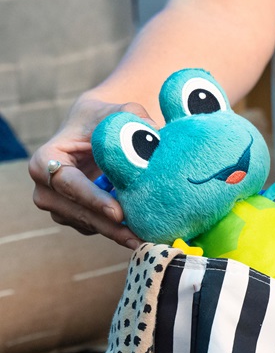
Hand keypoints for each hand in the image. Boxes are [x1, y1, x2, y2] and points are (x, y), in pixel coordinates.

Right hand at [30, 95, 150, 247]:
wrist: (96, 133)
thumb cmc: (103, 120)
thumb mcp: (115, 112)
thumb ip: (131, 117)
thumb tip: (152, 132)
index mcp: (45, 161)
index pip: (69, 184)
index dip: (93, 199)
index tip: (117, 212)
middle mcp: (46, 189)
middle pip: (80, 213)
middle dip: (110, 227)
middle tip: (139, 239)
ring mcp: (60, 208)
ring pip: (91, 226)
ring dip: (118, 233)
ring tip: (146, 240)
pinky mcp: (77, 219)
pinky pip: (99, 230)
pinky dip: (119, 232)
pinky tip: (143, 234)